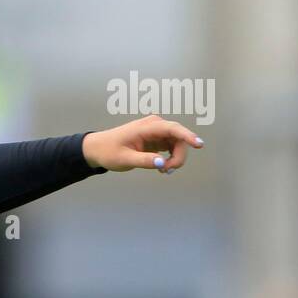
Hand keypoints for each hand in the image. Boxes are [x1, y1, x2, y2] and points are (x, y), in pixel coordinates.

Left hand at [82, 114, 203, 172]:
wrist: (98, 149)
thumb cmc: (108, 151)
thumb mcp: (124, 159)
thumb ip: (143, 161)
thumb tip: (162, 163)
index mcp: (147, 127)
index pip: (172, 129)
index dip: (187, 136)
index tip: (199, 144)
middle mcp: (155, 126)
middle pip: (179, 139)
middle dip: (179, 156)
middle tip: (167, 170)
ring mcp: (157, 132)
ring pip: (178, 145)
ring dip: (175, 159)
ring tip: (163, 171)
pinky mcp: (157, 140)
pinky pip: (172, 148)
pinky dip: (171, 159)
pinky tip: (163, 167)